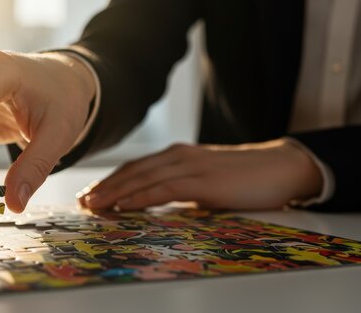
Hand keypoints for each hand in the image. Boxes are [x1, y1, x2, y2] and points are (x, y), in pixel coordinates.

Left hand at [78, 140, 322, 210]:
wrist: (280, 167)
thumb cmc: (243, 178)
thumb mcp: (204, 181)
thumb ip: (179, 188)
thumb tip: (155, 203)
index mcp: (176, 155)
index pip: (135, 168)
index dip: (110, 181)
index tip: (90, 194)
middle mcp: (177, 156)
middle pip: (132, 171)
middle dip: (104, 187)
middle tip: (81, 202)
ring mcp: (190, 165)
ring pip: (142, 178)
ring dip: (114, 193)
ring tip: (92, 205)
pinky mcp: (203, 180)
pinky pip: (164, 188)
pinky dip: (140, 197)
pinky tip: (124, 206)